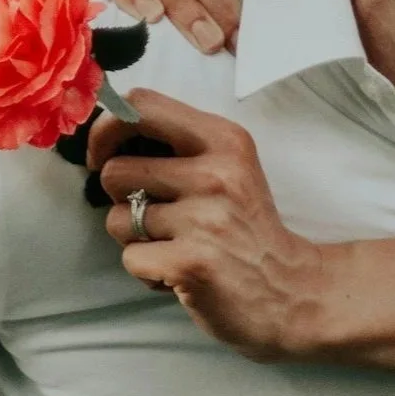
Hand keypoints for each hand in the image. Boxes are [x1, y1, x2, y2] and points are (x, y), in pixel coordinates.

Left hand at [87, 88, 325, 361]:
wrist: (290, 290)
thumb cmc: (246, 227)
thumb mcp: (229, 166)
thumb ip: (179, 146)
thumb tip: (107, 135)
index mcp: (224, 138)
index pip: (141, 105)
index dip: (106, 129)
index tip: (103, 155)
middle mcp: (215, 173)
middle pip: (116, 171)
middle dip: (122, 198)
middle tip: (155, 215)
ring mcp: (204, 219)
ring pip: (118, 219)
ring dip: (135, 238)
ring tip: (173, 244)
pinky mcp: (191, 263)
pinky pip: (131, 258)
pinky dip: (147, 271)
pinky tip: (178, 272)